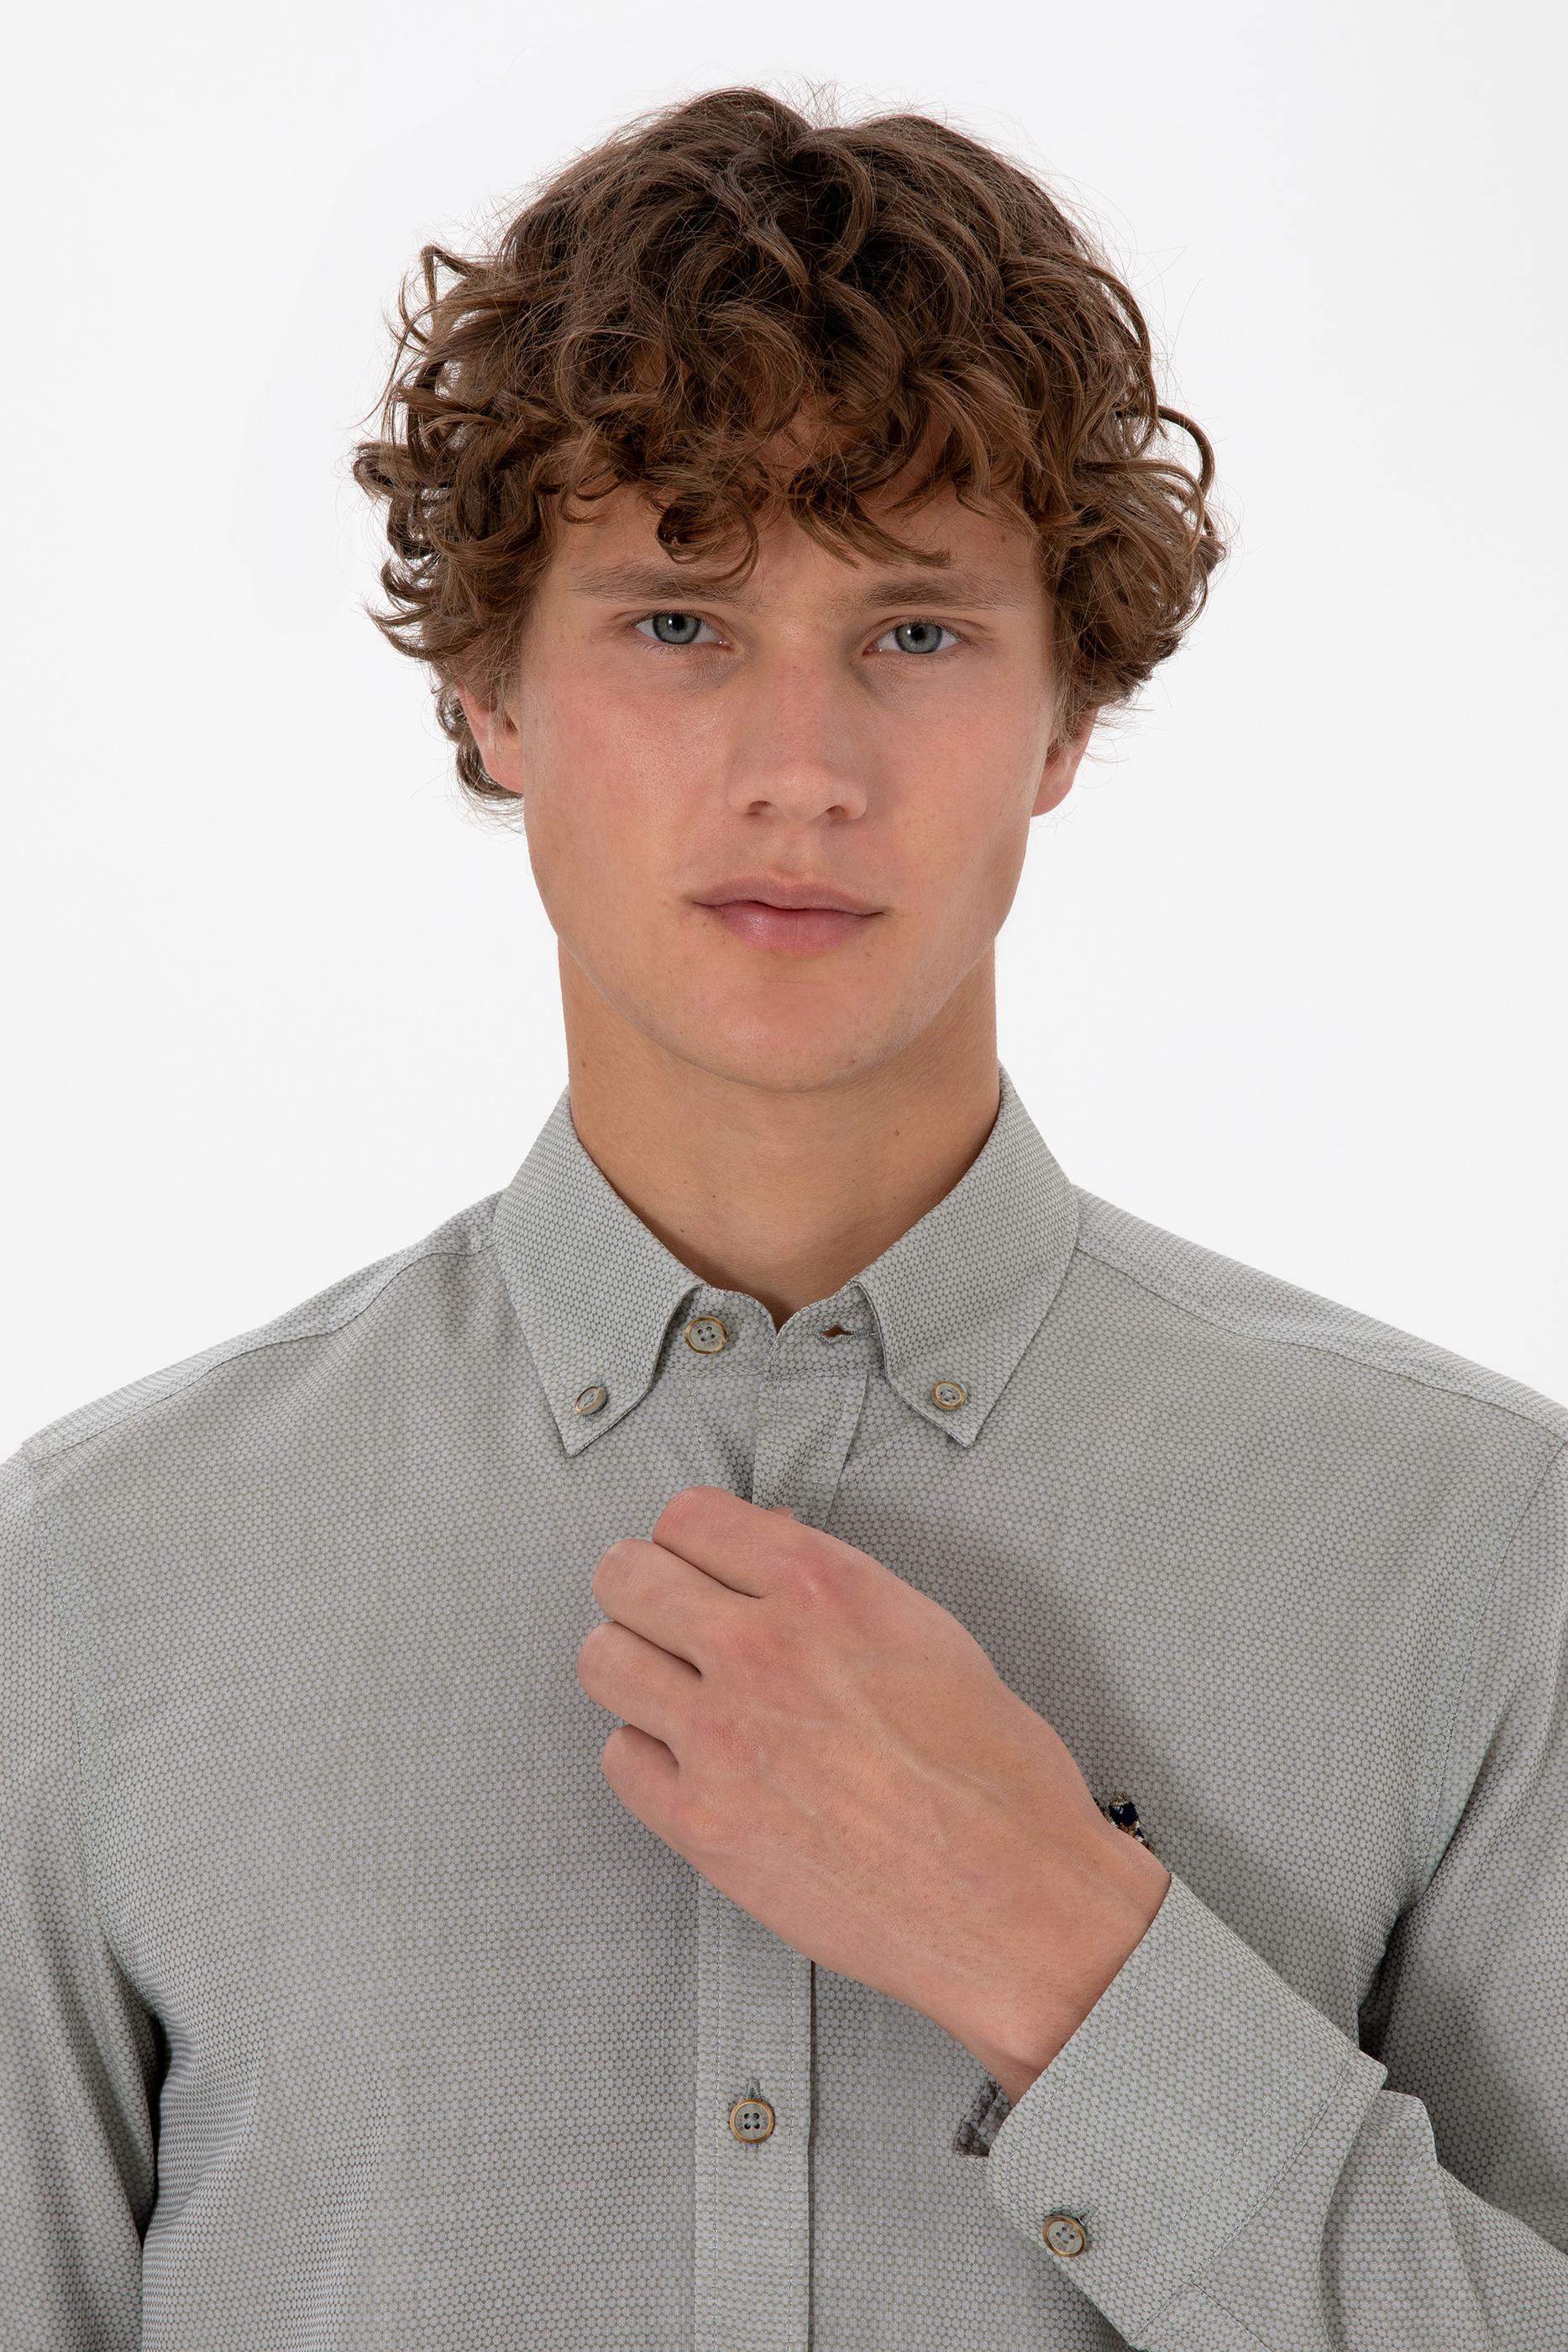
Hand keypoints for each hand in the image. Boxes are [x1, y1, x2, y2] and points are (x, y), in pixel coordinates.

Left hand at [576, 1485, 1170, 2092]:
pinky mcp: (700, 1823)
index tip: (700, 1563)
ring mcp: (719, 1737)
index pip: (690, 1515)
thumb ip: (829, 1587)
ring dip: (632, 1668)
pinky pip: (620, 1758)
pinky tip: (698, 1769)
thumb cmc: (994, 1774)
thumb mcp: (925, 1633)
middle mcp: (758, 1648)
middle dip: (643, 1590)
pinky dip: (650, 1760)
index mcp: (821, 1586)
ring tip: (673, 1692)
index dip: (692, 1539)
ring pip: (603, 1661)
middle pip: (624, 1575)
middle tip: (668, 1620)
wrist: (1015, 1901)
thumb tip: (764, 1550)